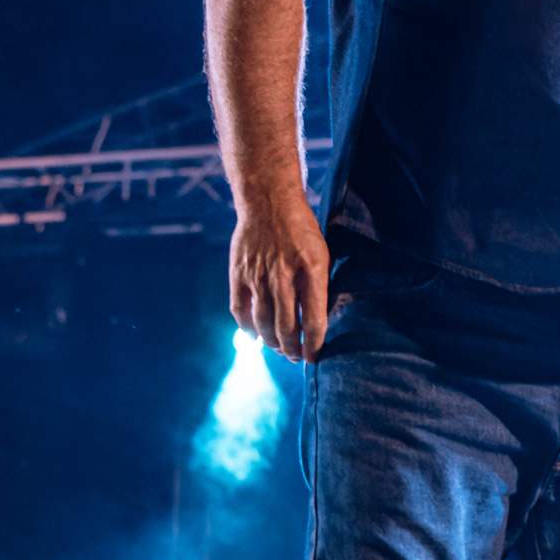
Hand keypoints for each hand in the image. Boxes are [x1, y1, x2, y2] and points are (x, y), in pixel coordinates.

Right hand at [229, 193, 331, 361]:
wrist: (268, 201)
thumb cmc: (301, 231)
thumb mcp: (321, 255)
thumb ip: (318, 287)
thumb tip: (315, 323)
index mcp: (311, 270)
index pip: (314, 318)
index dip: (314, 344)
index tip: (314, 357)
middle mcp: (283, 275)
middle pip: (286, 326)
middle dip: (292, 349)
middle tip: (295, 357)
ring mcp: (257, 275)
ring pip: (263, 322)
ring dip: (271, 342)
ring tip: (279, 349)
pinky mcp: (238, 273)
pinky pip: (240, 309)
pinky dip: (247, 327)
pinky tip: (255, 334)